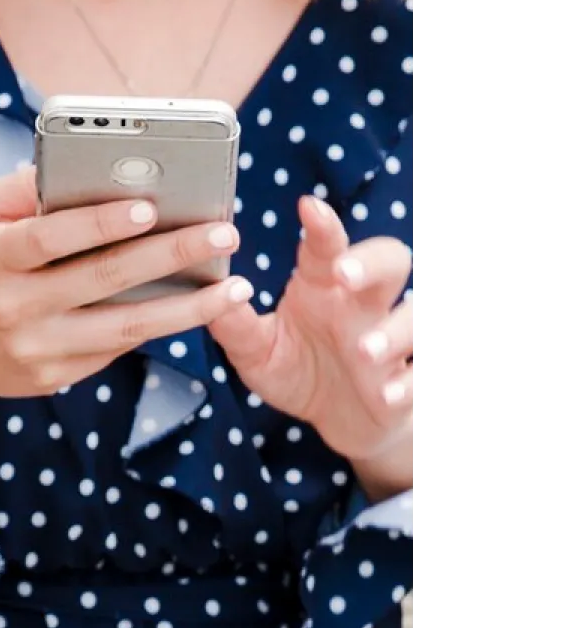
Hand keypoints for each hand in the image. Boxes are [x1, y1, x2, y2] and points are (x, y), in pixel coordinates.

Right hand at [0, 165, 250, 408]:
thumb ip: (26, 189)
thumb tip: (89, 163)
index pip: (48, 238)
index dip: (98, 222)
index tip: (150, 206)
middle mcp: (11, 308)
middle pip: (101, 280)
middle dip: (170, 255)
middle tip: (224, 233)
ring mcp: (34, 349)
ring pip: (123, 329)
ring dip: (186, 309)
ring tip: (236, 287)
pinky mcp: (52, 378)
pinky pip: (114, 349)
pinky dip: (158, 327)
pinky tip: (197, 307)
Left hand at [208, 195, 414, 499]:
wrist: (338, 420)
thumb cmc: (298, 370)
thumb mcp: (256, 352)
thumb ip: (235, 326)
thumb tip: (209, 294)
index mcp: (324, 289)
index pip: (327, 249)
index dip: (323, 227)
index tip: (307, 207)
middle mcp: (362, 306)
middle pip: (388, 262)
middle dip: (372, 262)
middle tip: (346, 273)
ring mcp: (389, 341)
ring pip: (413, 316)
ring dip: (393, 331)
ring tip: (366, 350)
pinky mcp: (404, 381)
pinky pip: (418, 377)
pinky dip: (406, 384)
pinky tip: (387, 394)